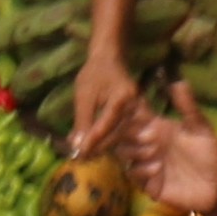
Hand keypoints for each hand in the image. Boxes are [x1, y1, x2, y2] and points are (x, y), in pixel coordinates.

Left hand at [70, 32, 147, 161]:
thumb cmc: (94, 74)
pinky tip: (98, 145)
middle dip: (99, 146)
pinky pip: (124, 130)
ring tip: (87, 154)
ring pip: (121, 135)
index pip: (107, 124)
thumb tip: (77, 145)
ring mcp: (139, 110)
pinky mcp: (137, 114)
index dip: (93, 140)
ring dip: (104, 145)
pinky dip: (110, 138)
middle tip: (81, 157)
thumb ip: (82, 120)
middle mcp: (136, 106)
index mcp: (123, 98)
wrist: (109, 59)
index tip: (80, 153)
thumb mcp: (84, 95)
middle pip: (117, 133)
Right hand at [130, 92, 216, 215]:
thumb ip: (188, 107)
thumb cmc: (212, 154)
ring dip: (134, 150)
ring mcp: (145, 163)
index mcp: (157, 127)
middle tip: (149, 135)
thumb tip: (179, 81)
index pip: (134, 114)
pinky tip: (157, 168)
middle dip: (128, 131)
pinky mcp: (147, 183)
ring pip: (122, 152)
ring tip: (154, 151)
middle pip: (121, 132)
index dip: (129, 109)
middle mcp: (147, 143)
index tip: (132, 108)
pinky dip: (140, 170)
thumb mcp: (201, 128)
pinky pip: (131, 173)